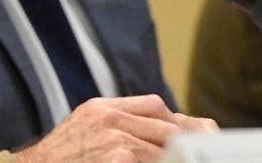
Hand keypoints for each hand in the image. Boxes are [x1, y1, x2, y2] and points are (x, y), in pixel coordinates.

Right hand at [13, 95, 217, 162]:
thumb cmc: (58, 159)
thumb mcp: (84, 132)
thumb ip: (115, 126)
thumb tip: (159, 133)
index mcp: (99, 108)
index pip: (153, 105)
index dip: (177, 121)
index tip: (195, 133)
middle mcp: (107, 118)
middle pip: (165, 123)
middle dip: (187, 140)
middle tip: (203, 151)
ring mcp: (113, 139)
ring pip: (165, 146)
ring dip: (176, 157)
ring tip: (184, 160)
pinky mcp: (118, 158)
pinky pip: (154, 161)